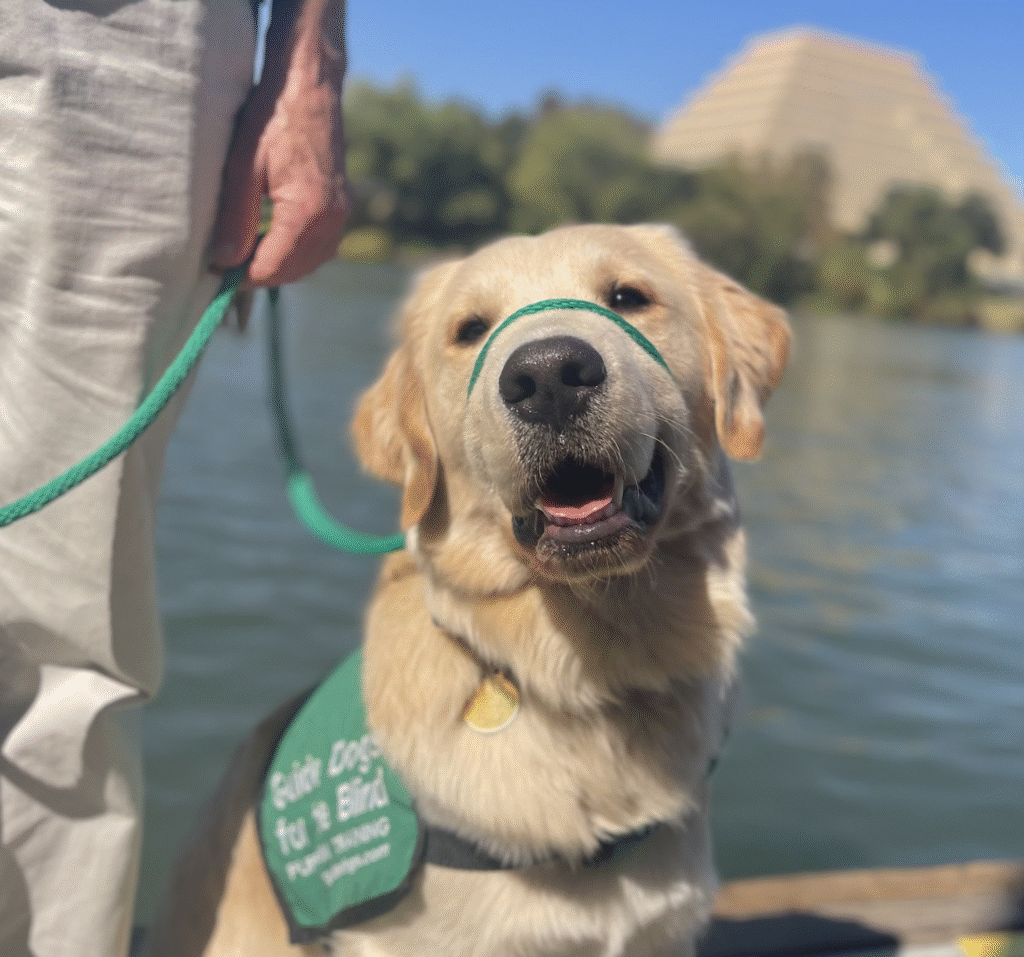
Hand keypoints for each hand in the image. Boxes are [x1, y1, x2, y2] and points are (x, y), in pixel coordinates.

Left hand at [210, 41, 349, 286]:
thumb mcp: (242, 167)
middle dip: (259, 275)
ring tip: (245, 257)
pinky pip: (319, 248)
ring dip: (278, 267)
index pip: (272, 267)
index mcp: (307, 212)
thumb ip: (235, 219)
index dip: (241, 276)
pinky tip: (271, 243)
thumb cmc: (272, 117)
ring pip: (309, 264)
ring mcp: (341, 216)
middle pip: (292, 272)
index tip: (214, 272)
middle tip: (225, 267)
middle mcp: (332, 221)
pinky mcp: (342, 208)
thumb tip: (223, 262)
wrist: (310, 86)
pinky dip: (295, 254)